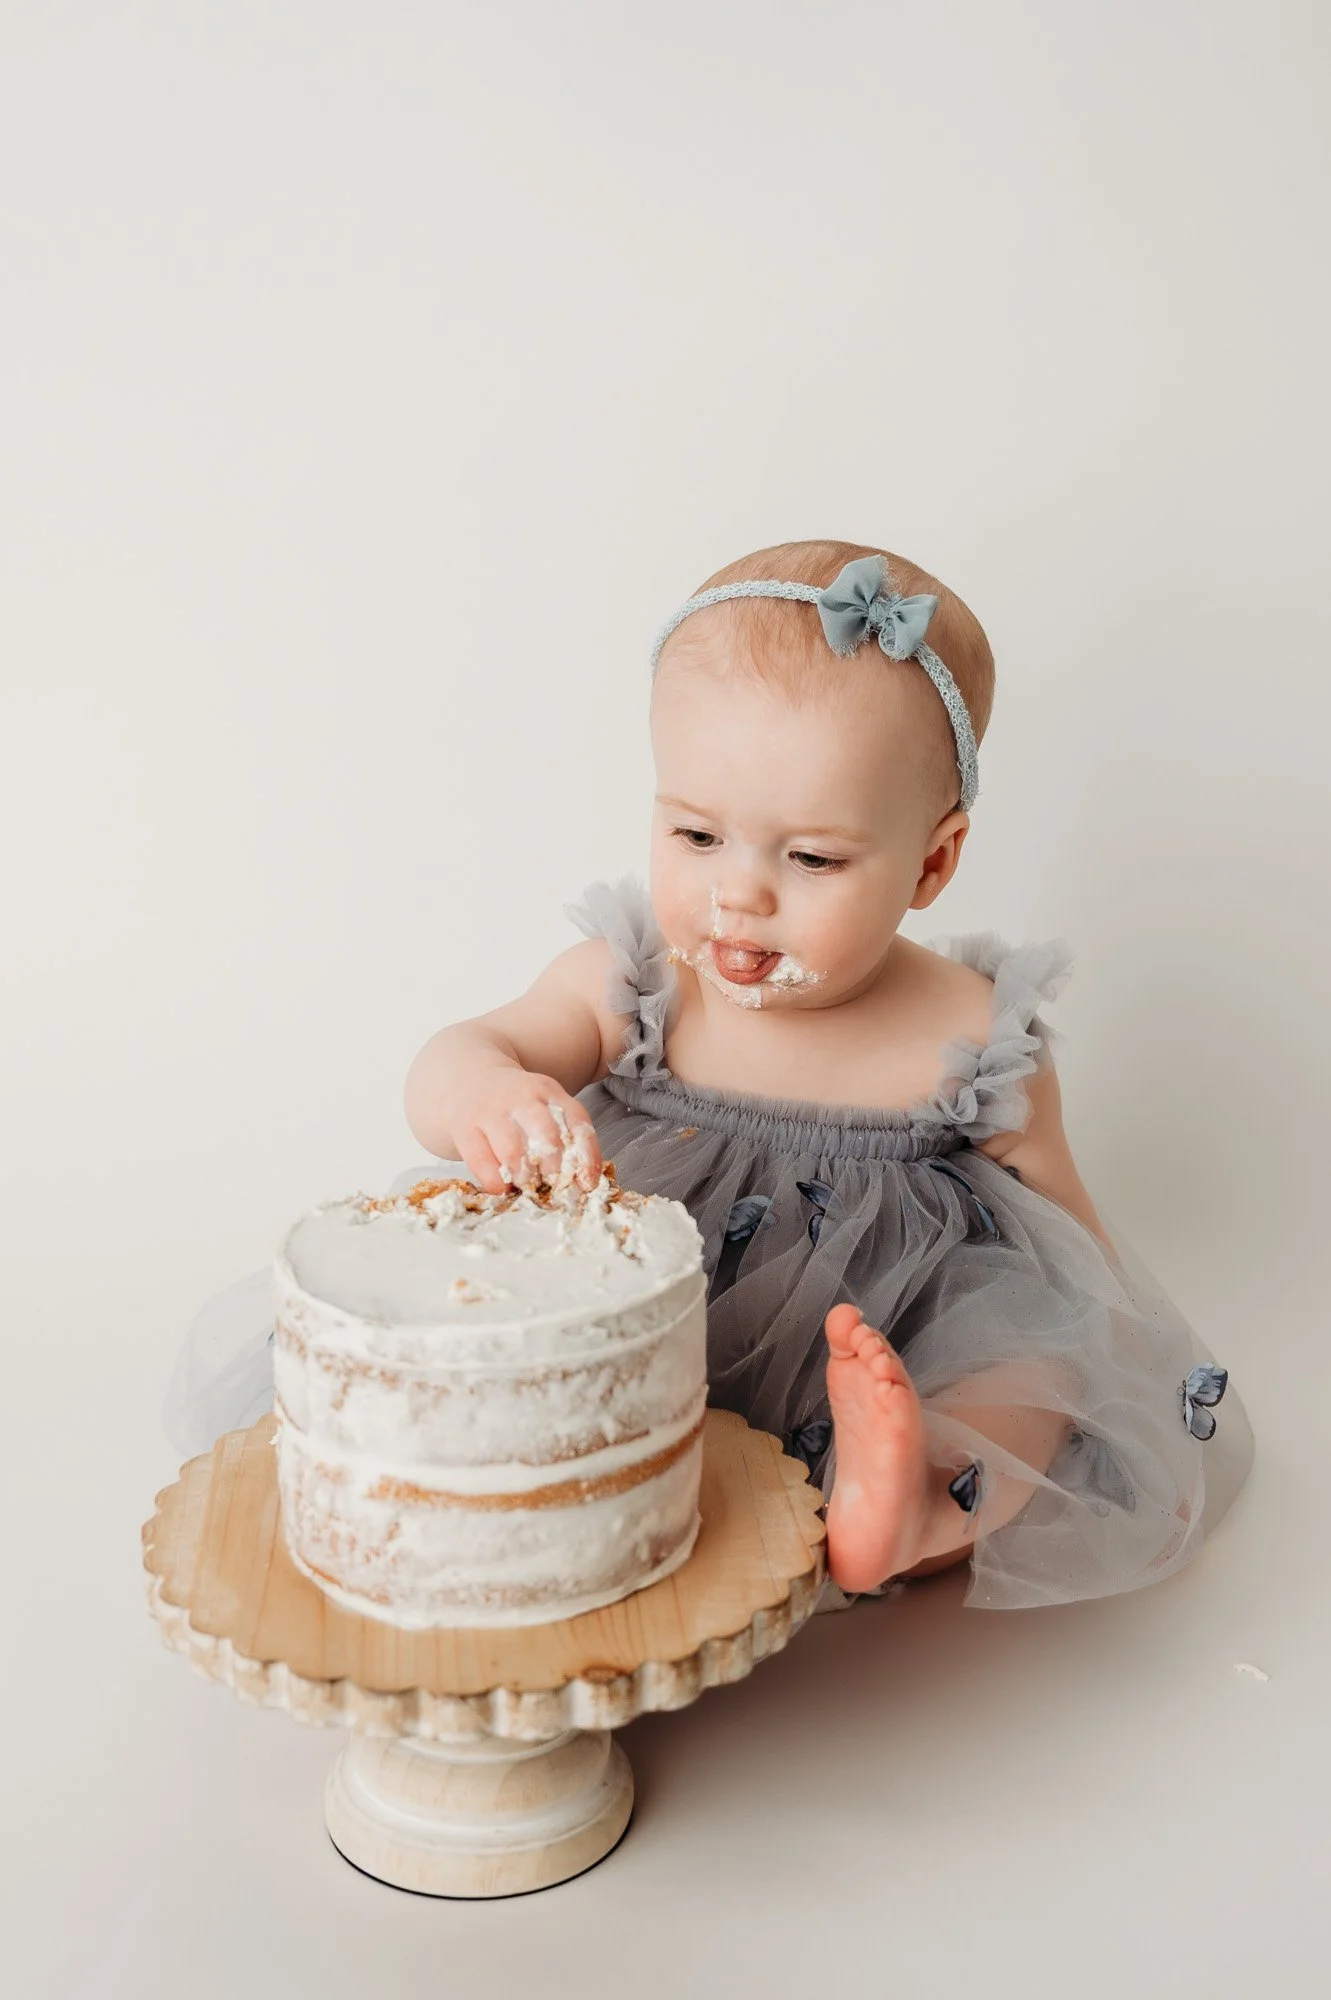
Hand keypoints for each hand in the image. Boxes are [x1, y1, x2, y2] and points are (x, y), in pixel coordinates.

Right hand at [450, 1067, 602, 1195]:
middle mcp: (522, 1097)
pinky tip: (502, 1188)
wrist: (468, 1078)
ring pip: (512, 1148)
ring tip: (527, 1186)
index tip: (587, 1183)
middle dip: (554, 1168)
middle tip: (554, 1186)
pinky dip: (494, 1180)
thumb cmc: (514, 1105)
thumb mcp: (544, 1103)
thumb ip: (563, 1133)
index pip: (577, 1120)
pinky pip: (480, 1159)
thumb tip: (582, 1180)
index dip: (586, 1156)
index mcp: (549, 1091)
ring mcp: (491, 1110)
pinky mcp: (464, 1127)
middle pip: (546, 1133)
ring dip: (524, 1176)